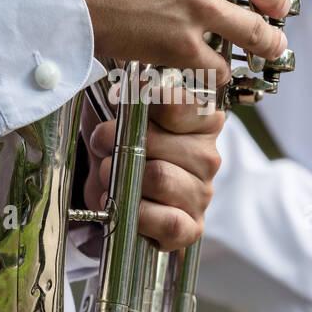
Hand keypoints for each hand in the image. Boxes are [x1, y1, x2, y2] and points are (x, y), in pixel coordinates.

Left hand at [83, 87, 223, 251]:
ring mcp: (202, 194)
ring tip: (110, 176)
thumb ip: (134, 94)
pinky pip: (169, 221)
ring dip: (123, 178)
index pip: (180, 103)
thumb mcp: (122, 111)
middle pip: (160, 142)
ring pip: (160, 178)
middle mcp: (208, 156)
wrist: (114, 193)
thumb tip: (136, 83)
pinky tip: (124, 207)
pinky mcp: (191, 228)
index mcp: (202, 121)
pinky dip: (138, 214)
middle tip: (103, 145)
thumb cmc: (123, 148)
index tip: (119, 105)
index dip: (143, 104)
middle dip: (121, 143)